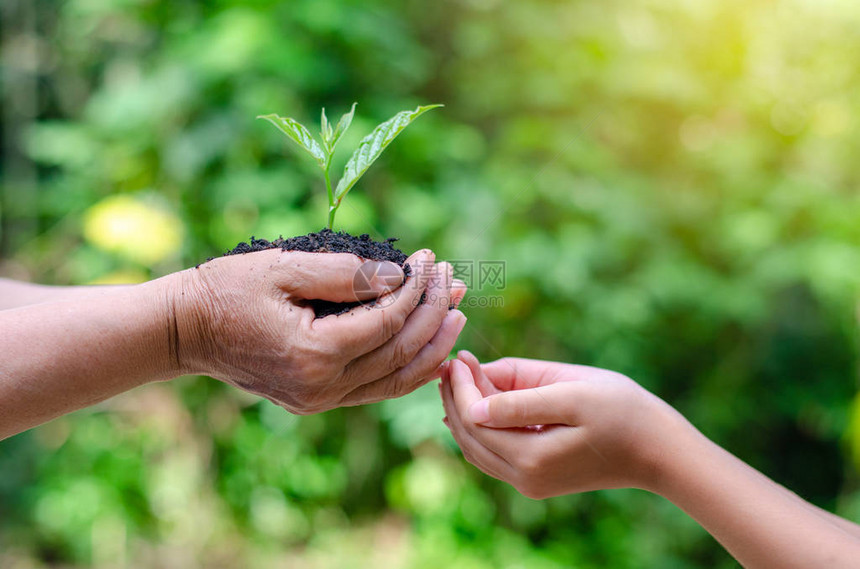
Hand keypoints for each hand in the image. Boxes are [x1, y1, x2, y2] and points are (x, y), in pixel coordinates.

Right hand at [172, 248, 466, 413]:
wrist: (186, 330)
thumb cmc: (228, 290)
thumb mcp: (284, 267)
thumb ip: (345, 273)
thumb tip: (400, 277)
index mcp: (314, 353)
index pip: (386, 321)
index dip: (415, 288)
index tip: (431, 259)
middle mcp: (323, 387)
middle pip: (400, 353)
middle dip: (433, 314)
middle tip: (454, 281)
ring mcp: (321, 400)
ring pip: (395, 380)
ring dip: (431, 346)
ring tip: (456, 313)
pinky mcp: (318, 400)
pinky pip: (375, 389)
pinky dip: (408, 370)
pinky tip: (430, 352)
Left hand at [439, 352, 685, 497]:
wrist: (660, 450)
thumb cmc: (622, 411)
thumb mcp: (571, 394)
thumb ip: (520, 398)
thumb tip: (473, 402)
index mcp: (531, 457)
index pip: (475, 418)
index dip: (461, 385)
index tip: (459, 354)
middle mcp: (525, 478)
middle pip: (469, 435)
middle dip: (455, 397)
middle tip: (452, 361)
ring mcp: (531, 483)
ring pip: (477, 448)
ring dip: (463, 413)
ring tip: (459, 377)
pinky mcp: (538, 480)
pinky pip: (494, 455)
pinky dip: (480, 428)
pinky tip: (478, 403)